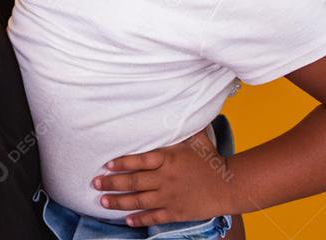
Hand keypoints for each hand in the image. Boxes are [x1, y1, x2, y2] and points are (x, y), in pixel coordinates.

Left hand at [91, 126, 235, 226]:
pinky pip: (153, 216)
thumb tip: (178, 105)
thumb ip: (183, 126)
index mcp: (168, 158)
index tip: (106, 165)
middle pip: (133, 181)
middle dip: (111, 183)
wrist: (230, 186)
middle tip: (95, 183)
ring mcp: (169, 196)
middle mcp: (165, 178)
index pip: (138, 160)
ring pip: (138, 200)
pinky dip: (139, 218)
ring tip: (102, 201)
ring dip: (118, 202)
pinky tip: (126, 219)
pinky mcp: (176, 212)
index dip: (121, 162)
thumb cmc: (212, 160)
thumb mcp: (197, 139)